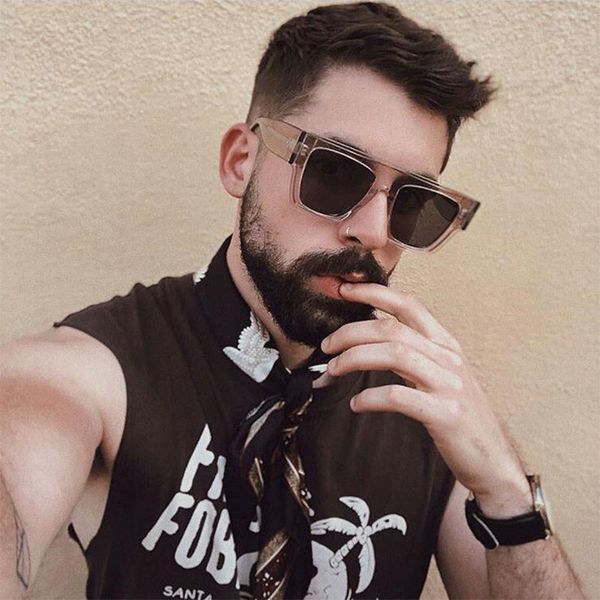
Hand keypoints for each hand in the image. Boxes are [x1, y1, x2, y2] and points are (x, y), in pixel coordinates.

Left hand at [322, 282, 531, 515]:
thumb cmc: (459, 417)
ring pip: (394, 354)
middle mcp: (448, 358)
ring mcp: (449, 385)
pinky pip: (399, 397)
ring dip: (354, 359)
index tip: (344, 289)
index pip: (409, 305)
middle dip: (351, 332)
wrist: (492, 461)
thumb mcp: (441, 377)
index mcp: (446, 345)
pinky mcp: (445, 414)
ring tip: (332, 370)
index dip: (375, 292)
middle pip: (392, 329)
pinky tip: (356, 404)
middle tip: (326, 345)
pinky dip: (370, 397)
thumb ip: (414, 356)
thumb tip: (369, 344)